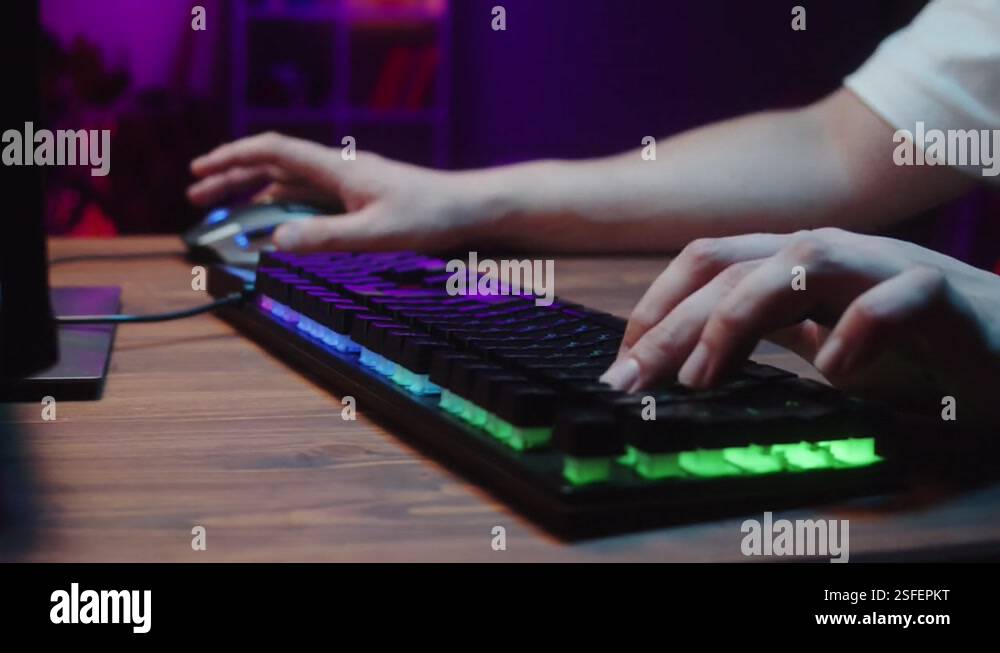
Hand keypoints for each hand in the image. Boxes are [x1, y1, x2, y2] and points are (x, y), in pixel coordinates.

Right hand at [188, 132, 495, 251]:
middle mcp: (339, 170)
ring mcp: (350, 183)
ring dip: (254, 191)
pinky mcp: (361, 198)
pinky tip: (274, 219)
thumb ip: (326, 238)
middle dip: (232, 176)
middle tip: (196, 194)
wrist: (472, 209)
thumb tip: (275, 241)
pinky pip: (310, 196)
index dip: (232, 158)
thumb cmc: (431, 216)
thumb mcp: (376, 233)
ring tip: (224, 208)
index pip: (272, 151)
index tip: (199, 170)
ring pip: (289, 181)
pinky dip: (283, 205)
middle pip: (273, 164)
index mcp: (337, 169)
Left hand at [601, 228, 999, 424]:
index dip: (656, 306)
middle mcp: (833, 255)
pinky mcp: (946, 297)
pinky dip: (860, 330)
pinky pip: (900, 296)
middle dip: (673, 323)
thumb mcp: (819, 344)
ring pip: (803, 259)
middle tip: (632, 381)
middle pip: (735, 264)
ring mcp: (888, 268)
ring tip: (703, 379)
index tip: (622, 363)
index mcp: (795, 264)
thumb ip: (766, 337)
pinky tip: (835, 374)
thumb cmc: (912, 350)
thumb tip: (686, 363)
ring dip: (740, 318)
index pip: (708, 262)